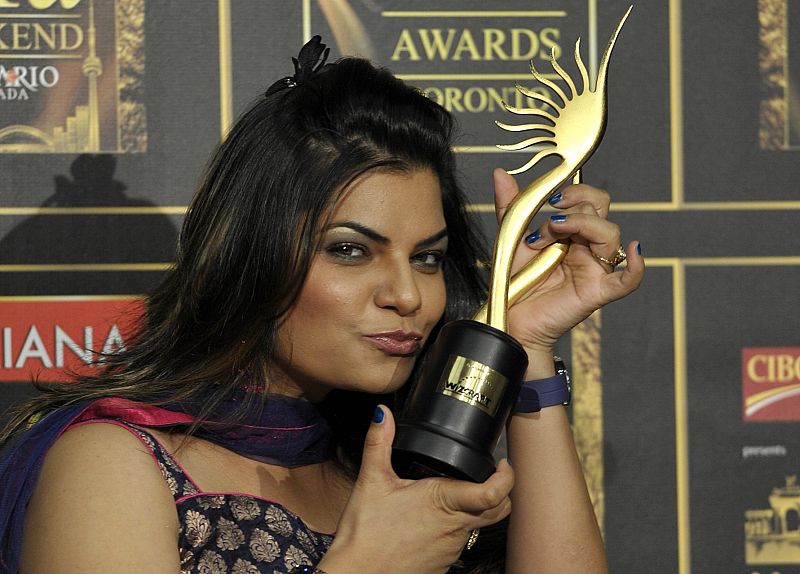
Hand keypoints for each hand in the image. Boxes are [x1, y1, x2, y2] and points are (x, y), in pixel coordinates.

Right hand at [319, 406, 513, 573]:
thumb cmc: (365, 534)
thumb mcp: (372, 480)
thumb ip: (379, 442)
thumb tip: (383, 414)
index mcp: (444, 501)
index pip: (494, 492)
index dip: (507, 476)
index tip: (503, 464)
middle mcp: (455, 528)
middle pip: (497, 510)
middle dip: (499, 491)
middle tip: (488, 474)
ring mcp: (451, 549)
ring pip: (478, 526)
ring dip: (473, 509)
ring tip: (451, 493)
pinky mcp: (443, 564)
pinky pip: (459, 542)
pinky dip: (454, 527)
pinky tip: (433, 519)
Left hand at [493, 169, 644, 360]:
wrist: (510, 316)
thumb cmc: (516, 280)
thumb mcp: (511, 238)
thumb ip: (511, 207)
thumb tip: (500, 173)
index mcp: (573, 233)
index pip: (591, 200)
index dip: (575, 192)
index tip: (549, 200)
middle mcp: (588, 248)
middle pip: (601, 211)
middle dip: (572, 209)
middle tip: (546, 224)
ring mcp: (595, 269)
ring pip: (610, 233)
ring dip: (580, 227)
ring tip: (548, 241)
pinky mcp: (597, 292)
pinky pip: (627, 280)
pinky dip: (637, 266)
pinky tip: (636, 252)